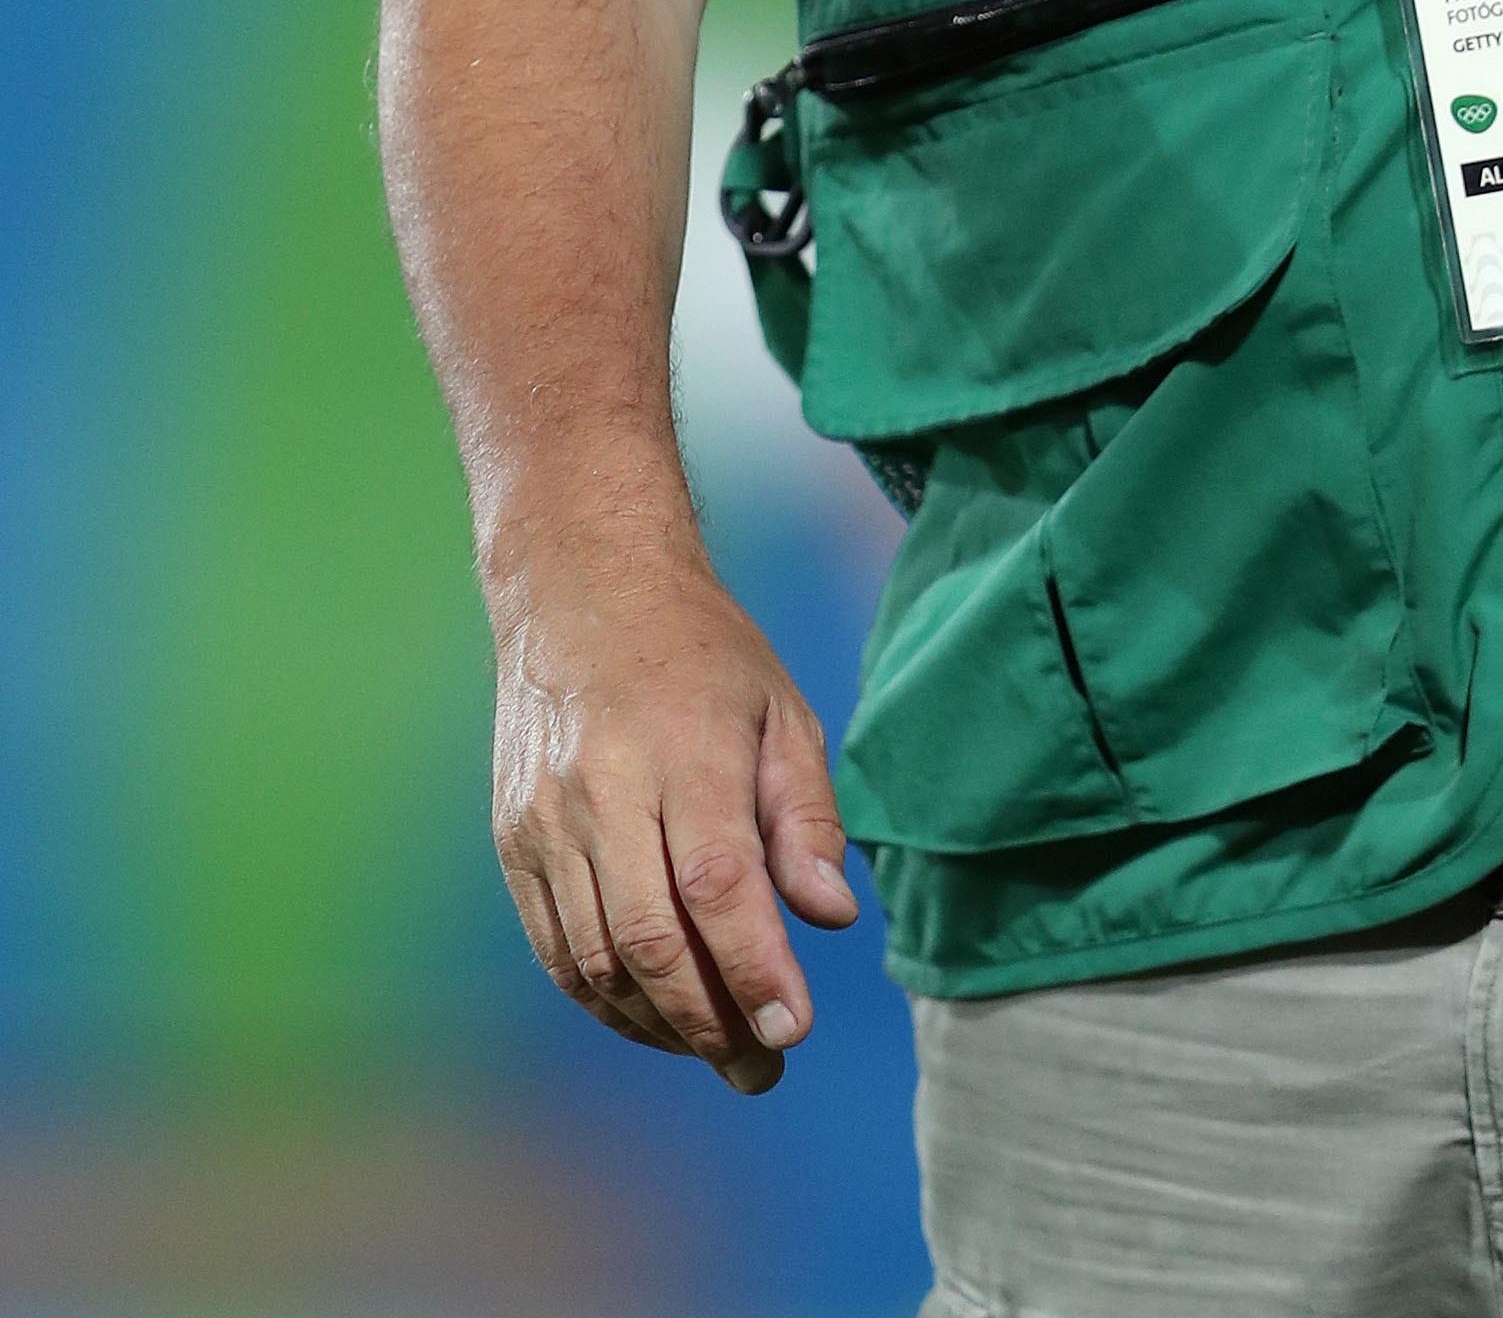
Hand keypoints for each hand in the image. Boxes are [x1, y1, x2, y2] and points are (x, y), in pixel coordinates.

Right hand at [489, 527, 856, 1094]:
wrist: (581, 595)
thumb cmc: (702, 655)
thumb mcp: (780, 710)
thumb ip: (806, 816)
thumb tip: (831, 915)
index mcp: (684, 752)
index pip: (718, 887)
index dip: (754, 969)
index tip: (792, 1028)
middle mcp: (605, 791)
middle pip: (652, 940)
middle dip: (710, 1022)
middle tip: (762, 1066)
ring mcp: (547, 822)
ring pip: (598, 958)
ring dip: (658, 1024)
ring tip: (720, 1051)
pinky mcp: (512, 843)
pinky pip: (556, 948)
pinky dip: (605, 999)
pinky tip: (653, 1019)